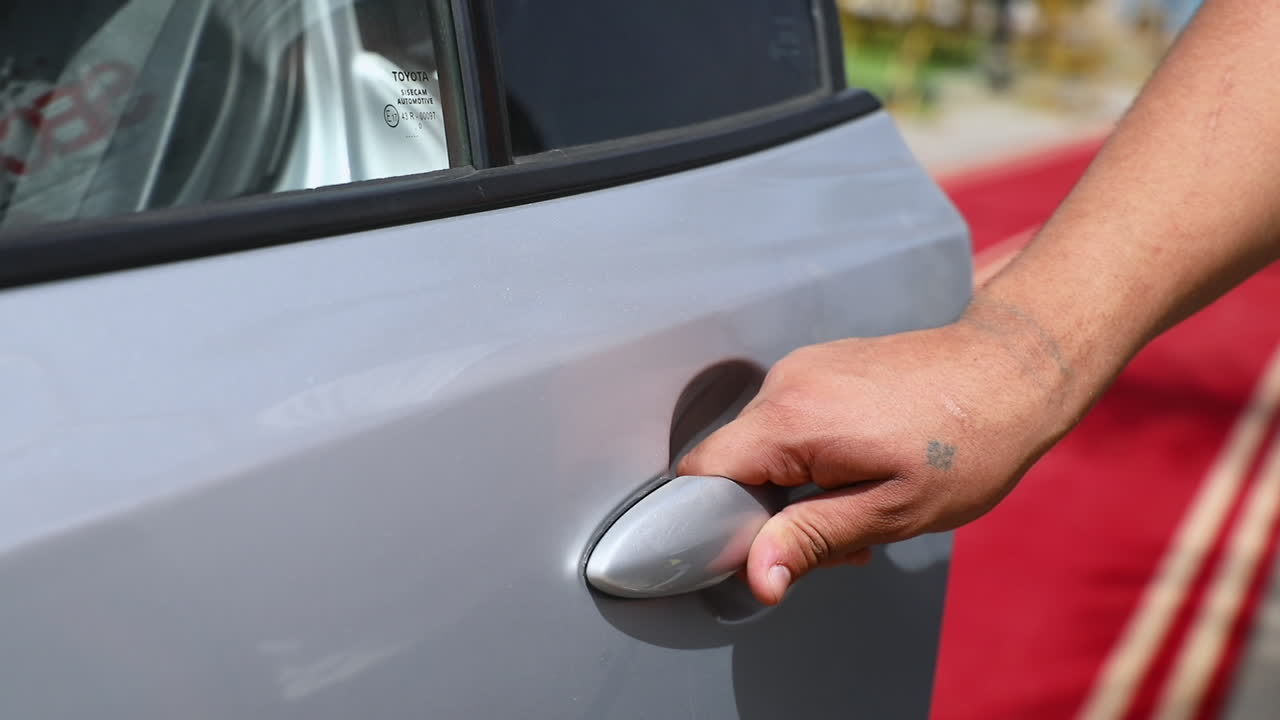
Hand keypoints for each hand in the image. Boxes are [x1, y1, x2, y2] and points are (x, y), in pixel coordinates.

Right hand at [678, 311, 1076, 604]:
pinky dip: (811, 455)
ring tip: (861, 499)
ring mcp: (802, 368)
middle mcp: (785, 383)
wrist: (1012, 370)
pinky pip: (788, 421)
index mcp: (792, 417)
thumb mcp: (891, 512)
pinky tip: (863, 467)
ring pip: (762, 445)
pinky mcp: (820, 365)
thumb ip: (811, 539)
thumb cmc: (967, 445)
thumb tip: (755, 578)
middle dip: (769, 511)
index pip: (702, 473)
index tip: (759, 550)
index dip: (714, 521)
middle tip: (838, 535)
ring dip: (795, 485)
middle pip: (733, 463)